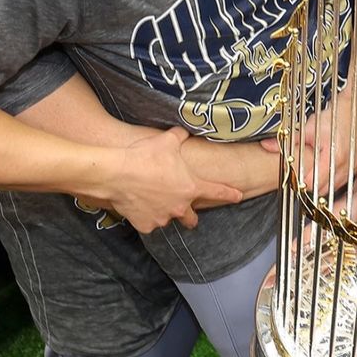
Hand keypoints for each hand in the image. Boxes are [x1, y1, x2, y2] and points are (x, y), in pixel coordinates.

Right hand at [109, 126, 242, 231]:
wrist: (117, 174)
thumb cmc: (145, 156)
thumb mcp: (167, 140)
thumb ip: (180, 137)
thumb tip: (184, 131)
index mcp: (191, 186)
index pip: (217, 191)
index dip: (229, 194)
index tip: (238, 196)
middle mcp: (180, 206)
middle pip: (192, 219)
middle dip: (190, 216)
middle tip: (185, 209)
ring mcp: (163, 218)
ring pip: (167, 219)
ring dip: (164, 212)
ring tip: (152, 200)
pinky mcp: (146, 225)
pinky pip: (148, 223)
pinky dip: (145, 216)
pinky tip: (137, 204)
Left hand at [260, 56, 356, 198]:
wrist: (353, 104)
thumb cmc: (332, 115)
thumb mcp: (308, 127)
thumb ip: (289, 140)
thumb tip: (266, 145)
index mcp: (334, 156)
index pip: (314, 181)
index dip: (303, 181)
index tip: (298, 177)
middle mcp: (348, 163)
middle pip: (326, 188)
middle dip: (314, 184)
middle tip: (306, 174)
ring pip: (338, 185)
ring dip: (327, 182)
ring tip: (318, 170)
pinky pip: (348, 177)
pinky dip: (338, 175)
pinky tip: (331, 166)